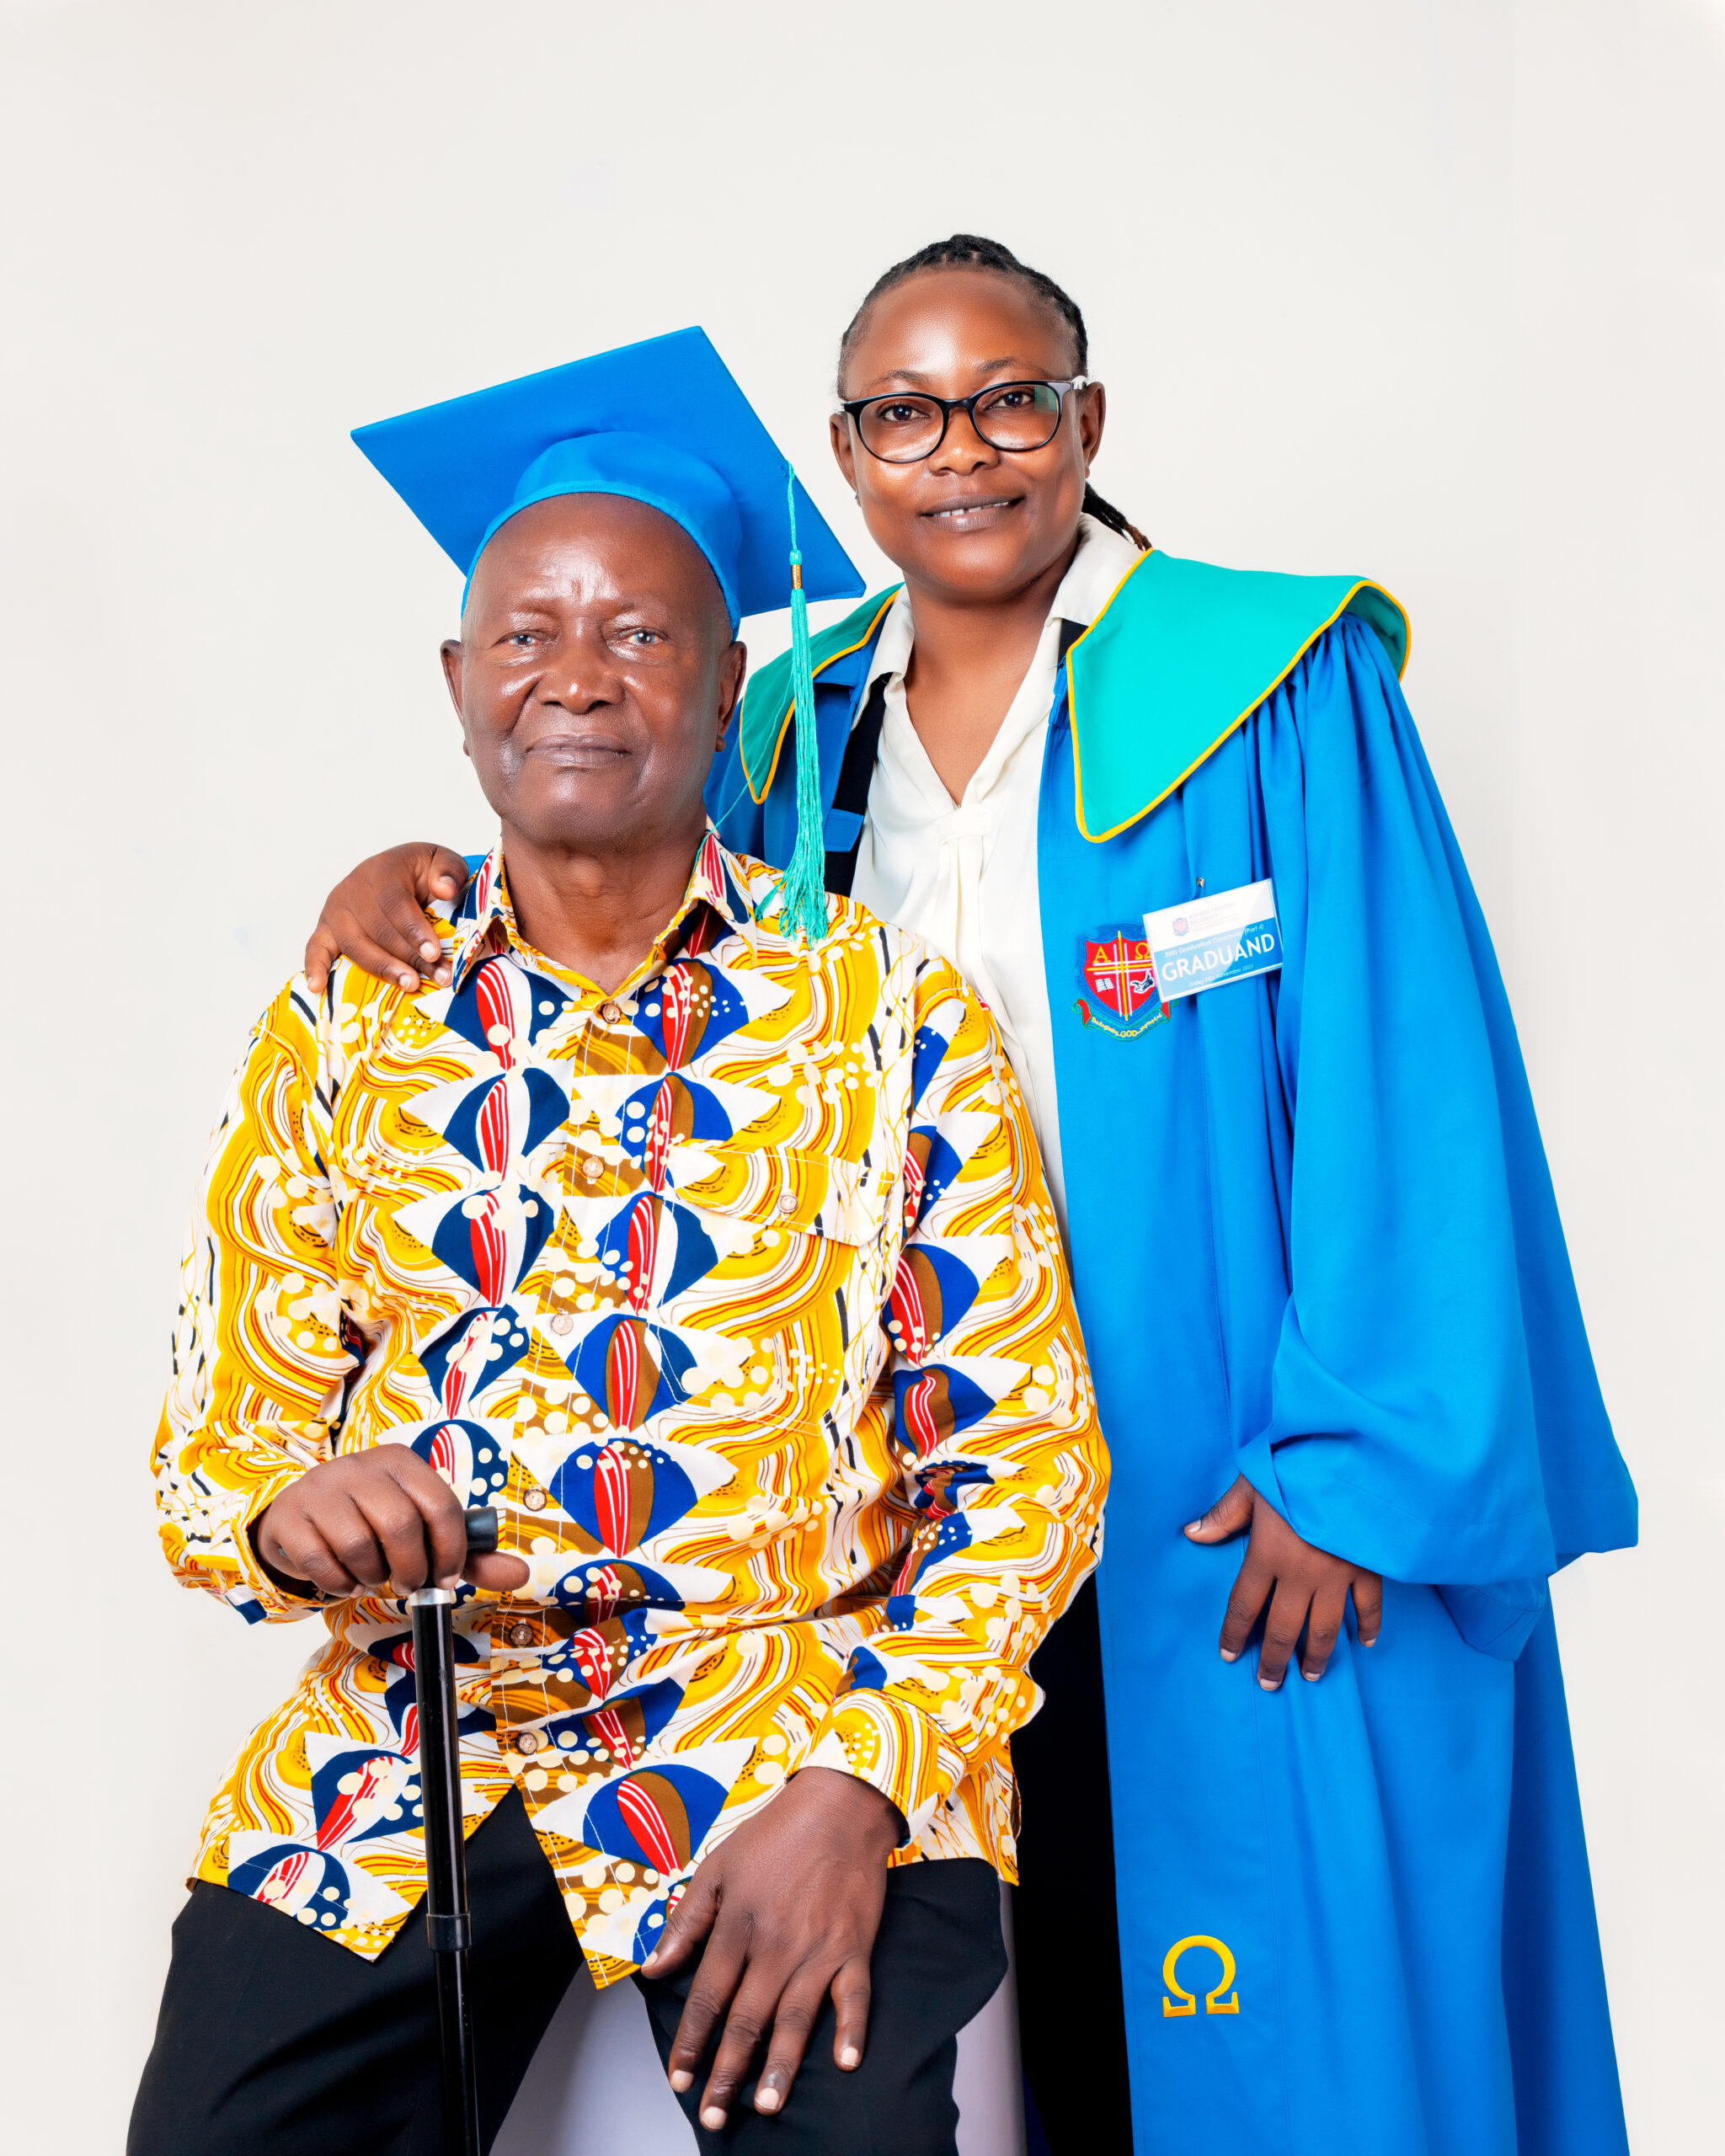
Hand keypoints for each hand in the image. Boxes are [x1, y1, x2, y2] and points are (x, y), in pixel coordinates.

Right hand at [251, 1444, 529, 1597]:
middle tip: (407, 1585)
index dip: (450, 1552)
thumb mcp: (422, 1530)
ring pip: (358, 1545)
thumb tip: (521, 1574)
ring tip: (373, 1577)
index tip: (445, 1579)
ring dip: (372, 1578)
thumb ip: (469, 1554)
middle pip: (400, 1526)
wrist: (301, 1514)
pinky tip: (345, 1579)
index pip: (441, 1506)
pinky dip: (339, 1583)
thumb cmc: (373, 1521)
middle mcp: (361, 1466)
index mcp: (402, 1461)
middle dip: (410, 1570)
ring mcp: (321, 1487)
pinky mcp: (289, 1516)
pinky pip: (320, 1562)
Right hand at [304, 842, 471, 995]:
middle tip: (436, 976)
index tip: (433, 953)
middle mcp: (353, 889)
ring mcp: (336, 910)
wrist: (399, 872)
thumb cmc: (422, 872)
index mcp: (382, 870)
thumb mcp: (442, 862)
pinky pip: (315, 947)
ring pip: (354, 944)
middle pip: (377, 928)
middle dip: (408, 956)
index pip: (394, 903)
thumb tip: (445, 889)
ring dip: (382, 968)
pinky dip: (314, 967)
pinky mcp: (326, 928)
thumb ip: (449, 871)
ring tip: (409, 984)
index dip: (413, 930)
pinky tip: (317, 987)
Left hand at [641, 1764, 902, 2129]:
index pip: (707, 1997)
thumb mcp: (716, 1867)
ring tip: (765, 2105)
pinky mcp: (855, 1947)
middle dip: (726, 2072)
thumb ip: (685, 1921)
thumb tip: (655, 1968)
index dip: (690, 2042)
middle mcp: (776, 1945)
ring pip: (795, 2020)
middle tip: (714, 2114)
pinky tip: (846, 2064)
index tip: (679, 2078)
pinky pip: (855, 1997)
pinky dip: (852, 2030)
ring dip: (779, 2067)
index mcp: (737, 1926)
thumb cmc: (775, 1833)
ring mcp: (818, 1949)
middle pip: (746, 2020)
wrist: (839, 1804)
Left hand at [1185, 1475, 1381, 1687]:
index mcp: (1267, 1554)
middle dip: (1273, 1660)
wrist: (1352, 1459)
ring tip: (1310, 1675)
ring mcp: (1338, 1575)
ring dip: (1315, 1656)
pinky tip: (1366, 1644)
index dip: (1234, 1634)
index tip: (1228, 1655)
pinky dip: (1370, 1626)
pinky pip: (1370, 1606)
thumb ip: (1225, 1513)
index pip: (1244, 1605)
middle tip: (1269, 1683)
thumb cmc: (1297, 1465)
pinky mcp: (1369, 1567)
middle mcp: (1301, 1573)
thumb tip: (1192, 1534)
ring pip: (1324, 1628)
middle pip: (1282, 1628)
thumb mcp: (1253, 1483)